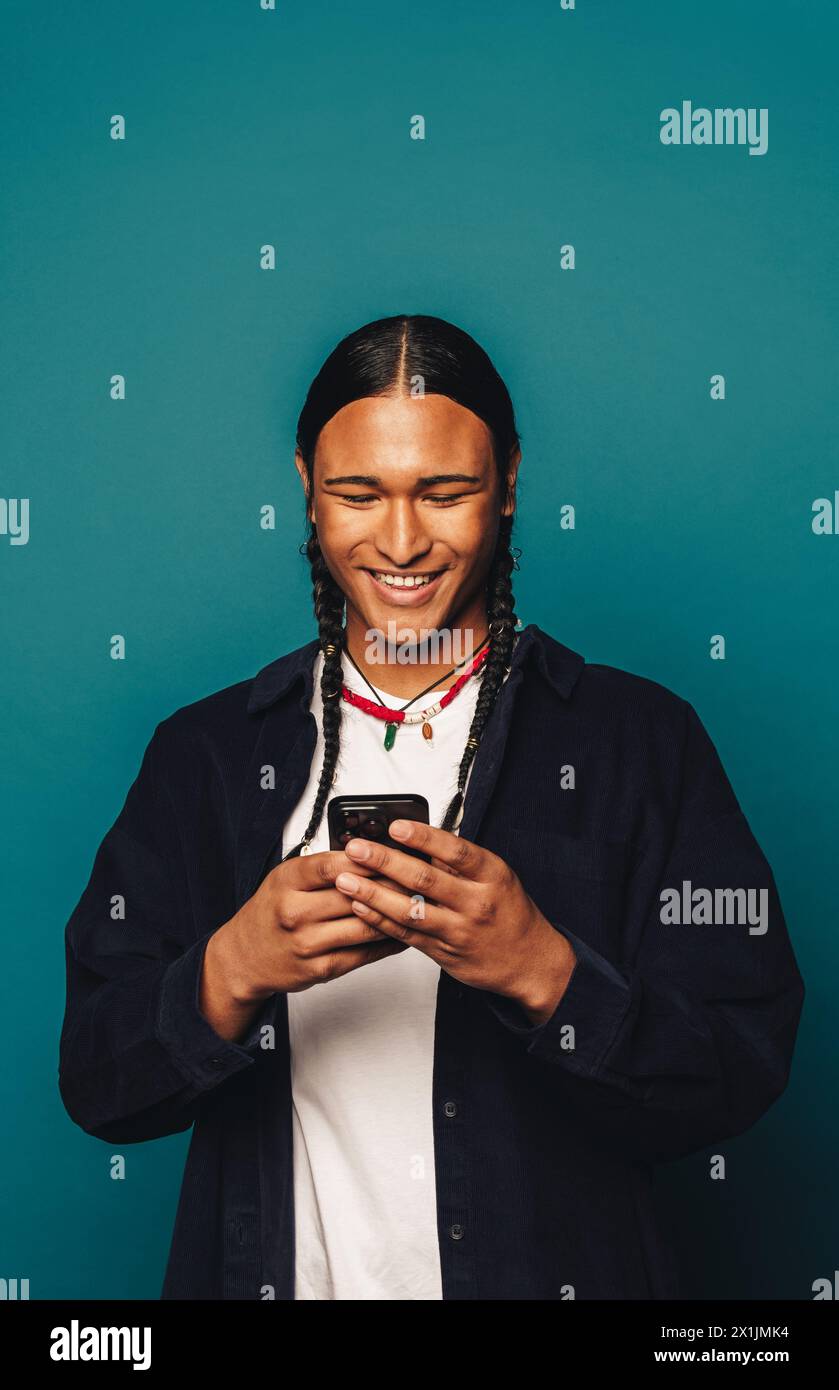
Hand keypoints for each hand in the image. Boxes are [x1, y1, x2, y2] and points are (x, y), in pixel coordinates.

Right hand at [211, 849, 408, 1005]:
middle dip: (392, 884)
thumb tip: (371, 854)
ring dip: (396, 913)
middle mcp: (295, 912)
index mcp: (287, 881)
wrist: (244, 957)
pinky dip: (389, 941)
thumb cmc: (271, 911)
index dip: (367, 858)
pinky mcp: (322, 969)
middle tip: (419, 875)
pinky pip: (365, 953)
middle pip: (355, 895)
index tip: (394, 852)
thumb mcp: (285, 878)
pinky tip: (405, 930)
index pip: (333, 865)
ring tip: (419, 902)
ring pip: (366, 925)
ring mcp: (308, 943)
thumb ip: (322, 867)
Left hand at [333, 820, 577, 1024]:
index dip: (423, 837)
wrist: (530, 961)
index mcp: (492, 875)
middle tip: (356, 849)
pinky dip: (380, 920)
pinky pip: (406, 935)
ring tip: (345, 880)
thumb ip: (460, 861)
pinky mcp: (444, 953)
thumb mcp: (497, 876)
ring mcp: (459, 930)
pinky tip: (360, 907)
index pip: (455, 851)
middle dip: (385, 862)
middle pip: (425, 880)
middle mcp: (476, 902)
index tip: (395, 826)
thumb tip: (417, 837)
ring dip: (372, 894)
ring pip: (409, 910)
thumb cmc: (509, 911)